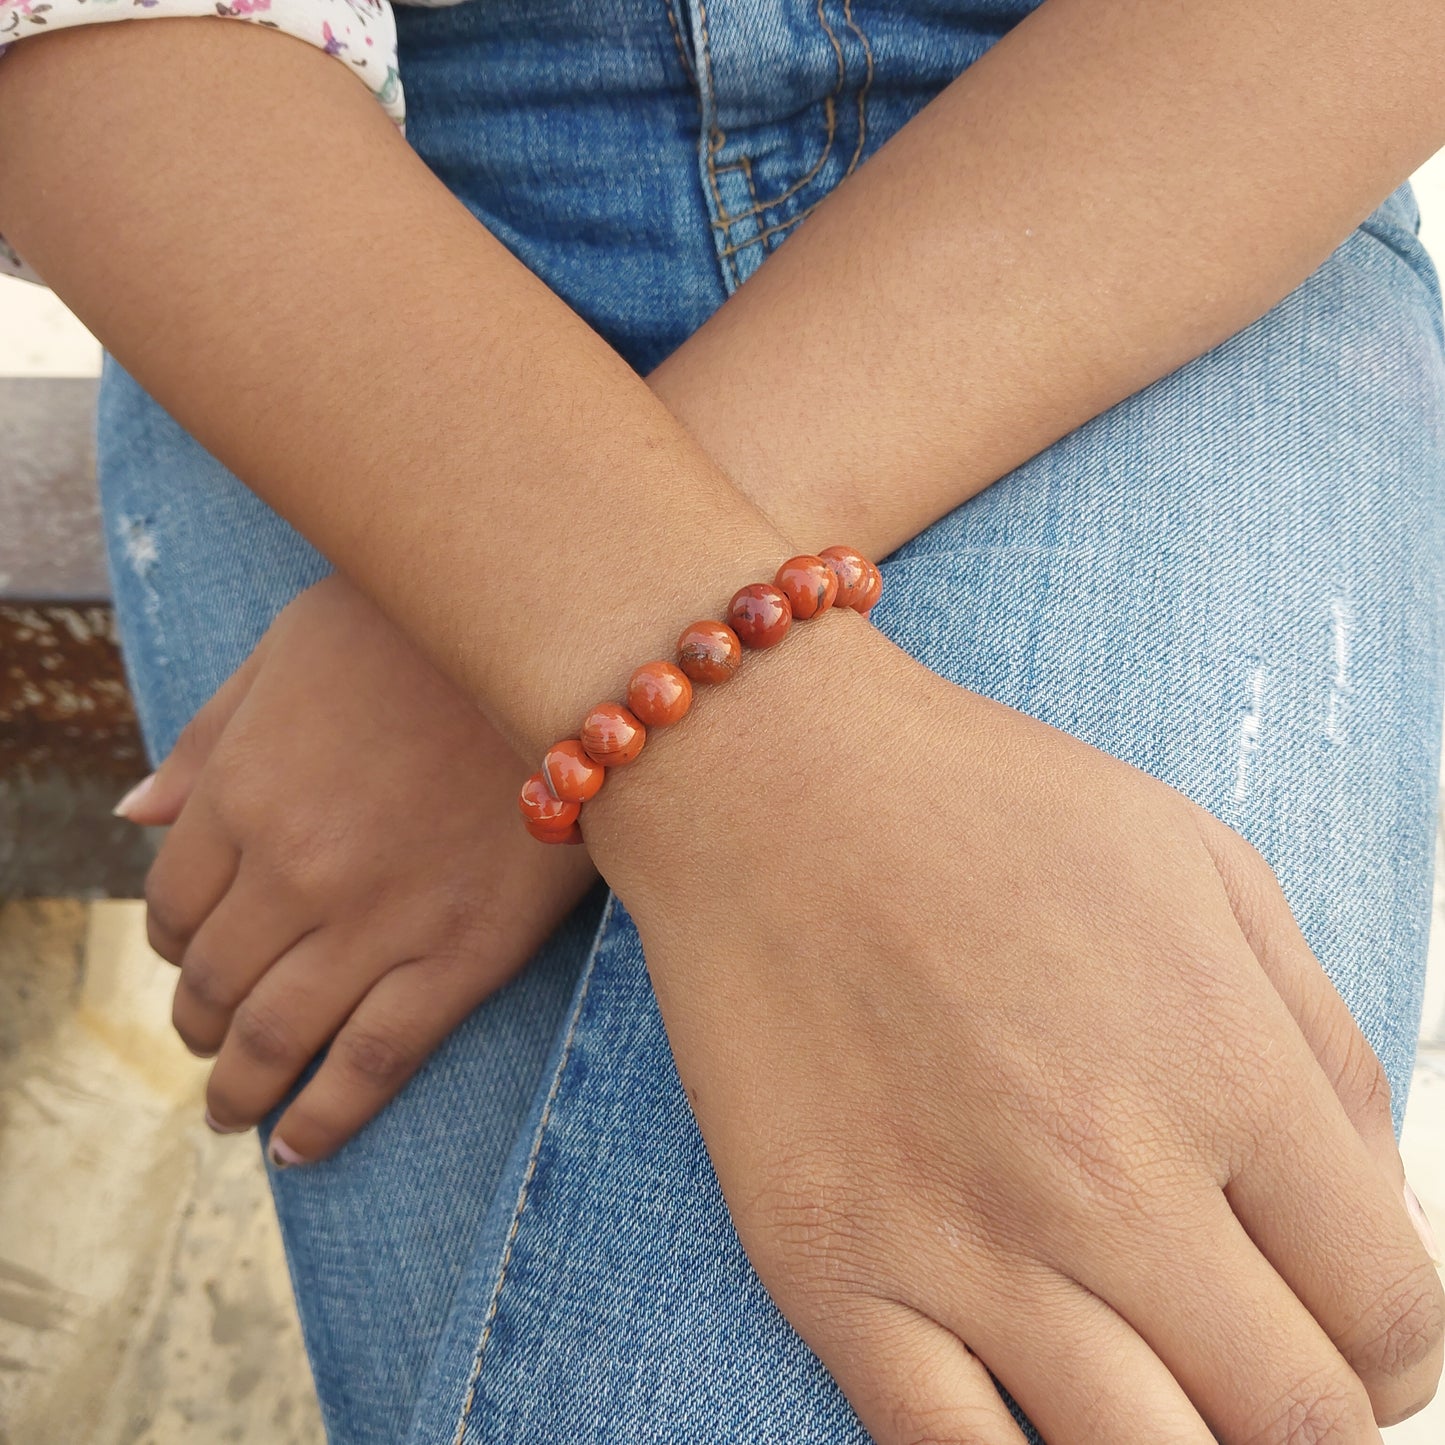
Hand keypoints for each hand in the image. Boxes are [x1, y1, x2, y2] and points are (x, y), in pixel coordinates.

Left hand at [120, 576, 597, 1163]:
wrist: (568, 644)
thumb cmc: (428, 629)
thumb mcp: (295, 646)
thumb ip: (211, 735)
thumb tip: (133, 812)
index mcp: (246, 790)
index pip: (174, 907)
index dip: (176, 947)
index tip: (195, 961)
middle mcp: (295, 869)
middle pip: (217, 982)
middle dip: (201, 1026)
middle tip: (210, 1045)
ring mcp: (379, 921)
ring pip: (279, 1037)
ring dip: (241, 1088)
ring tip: (235, 1112)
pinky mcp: (464, 956)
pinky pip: (374, 1062)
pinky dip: (326, 1117)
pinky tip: (299, 1145)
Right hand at [584, 610, 1442, 1443]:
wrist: (771, 781)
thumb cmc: (985, 803)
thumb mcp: (1206, 866)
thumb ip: (1325, 1049)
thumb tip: (1371, 1210)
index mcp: (1217, 1068)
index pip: (1387, 1315)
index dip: (1390, 1350)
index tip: (1348, 1333)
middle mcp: (1100, 1179)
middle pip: (1290, 1426)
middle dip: (1307, 1419)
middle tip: (1263, 1373)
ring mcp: (954, 1238)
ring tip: (1164, 1397)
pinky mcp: (826, 1266)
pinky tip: (1035, 1413)